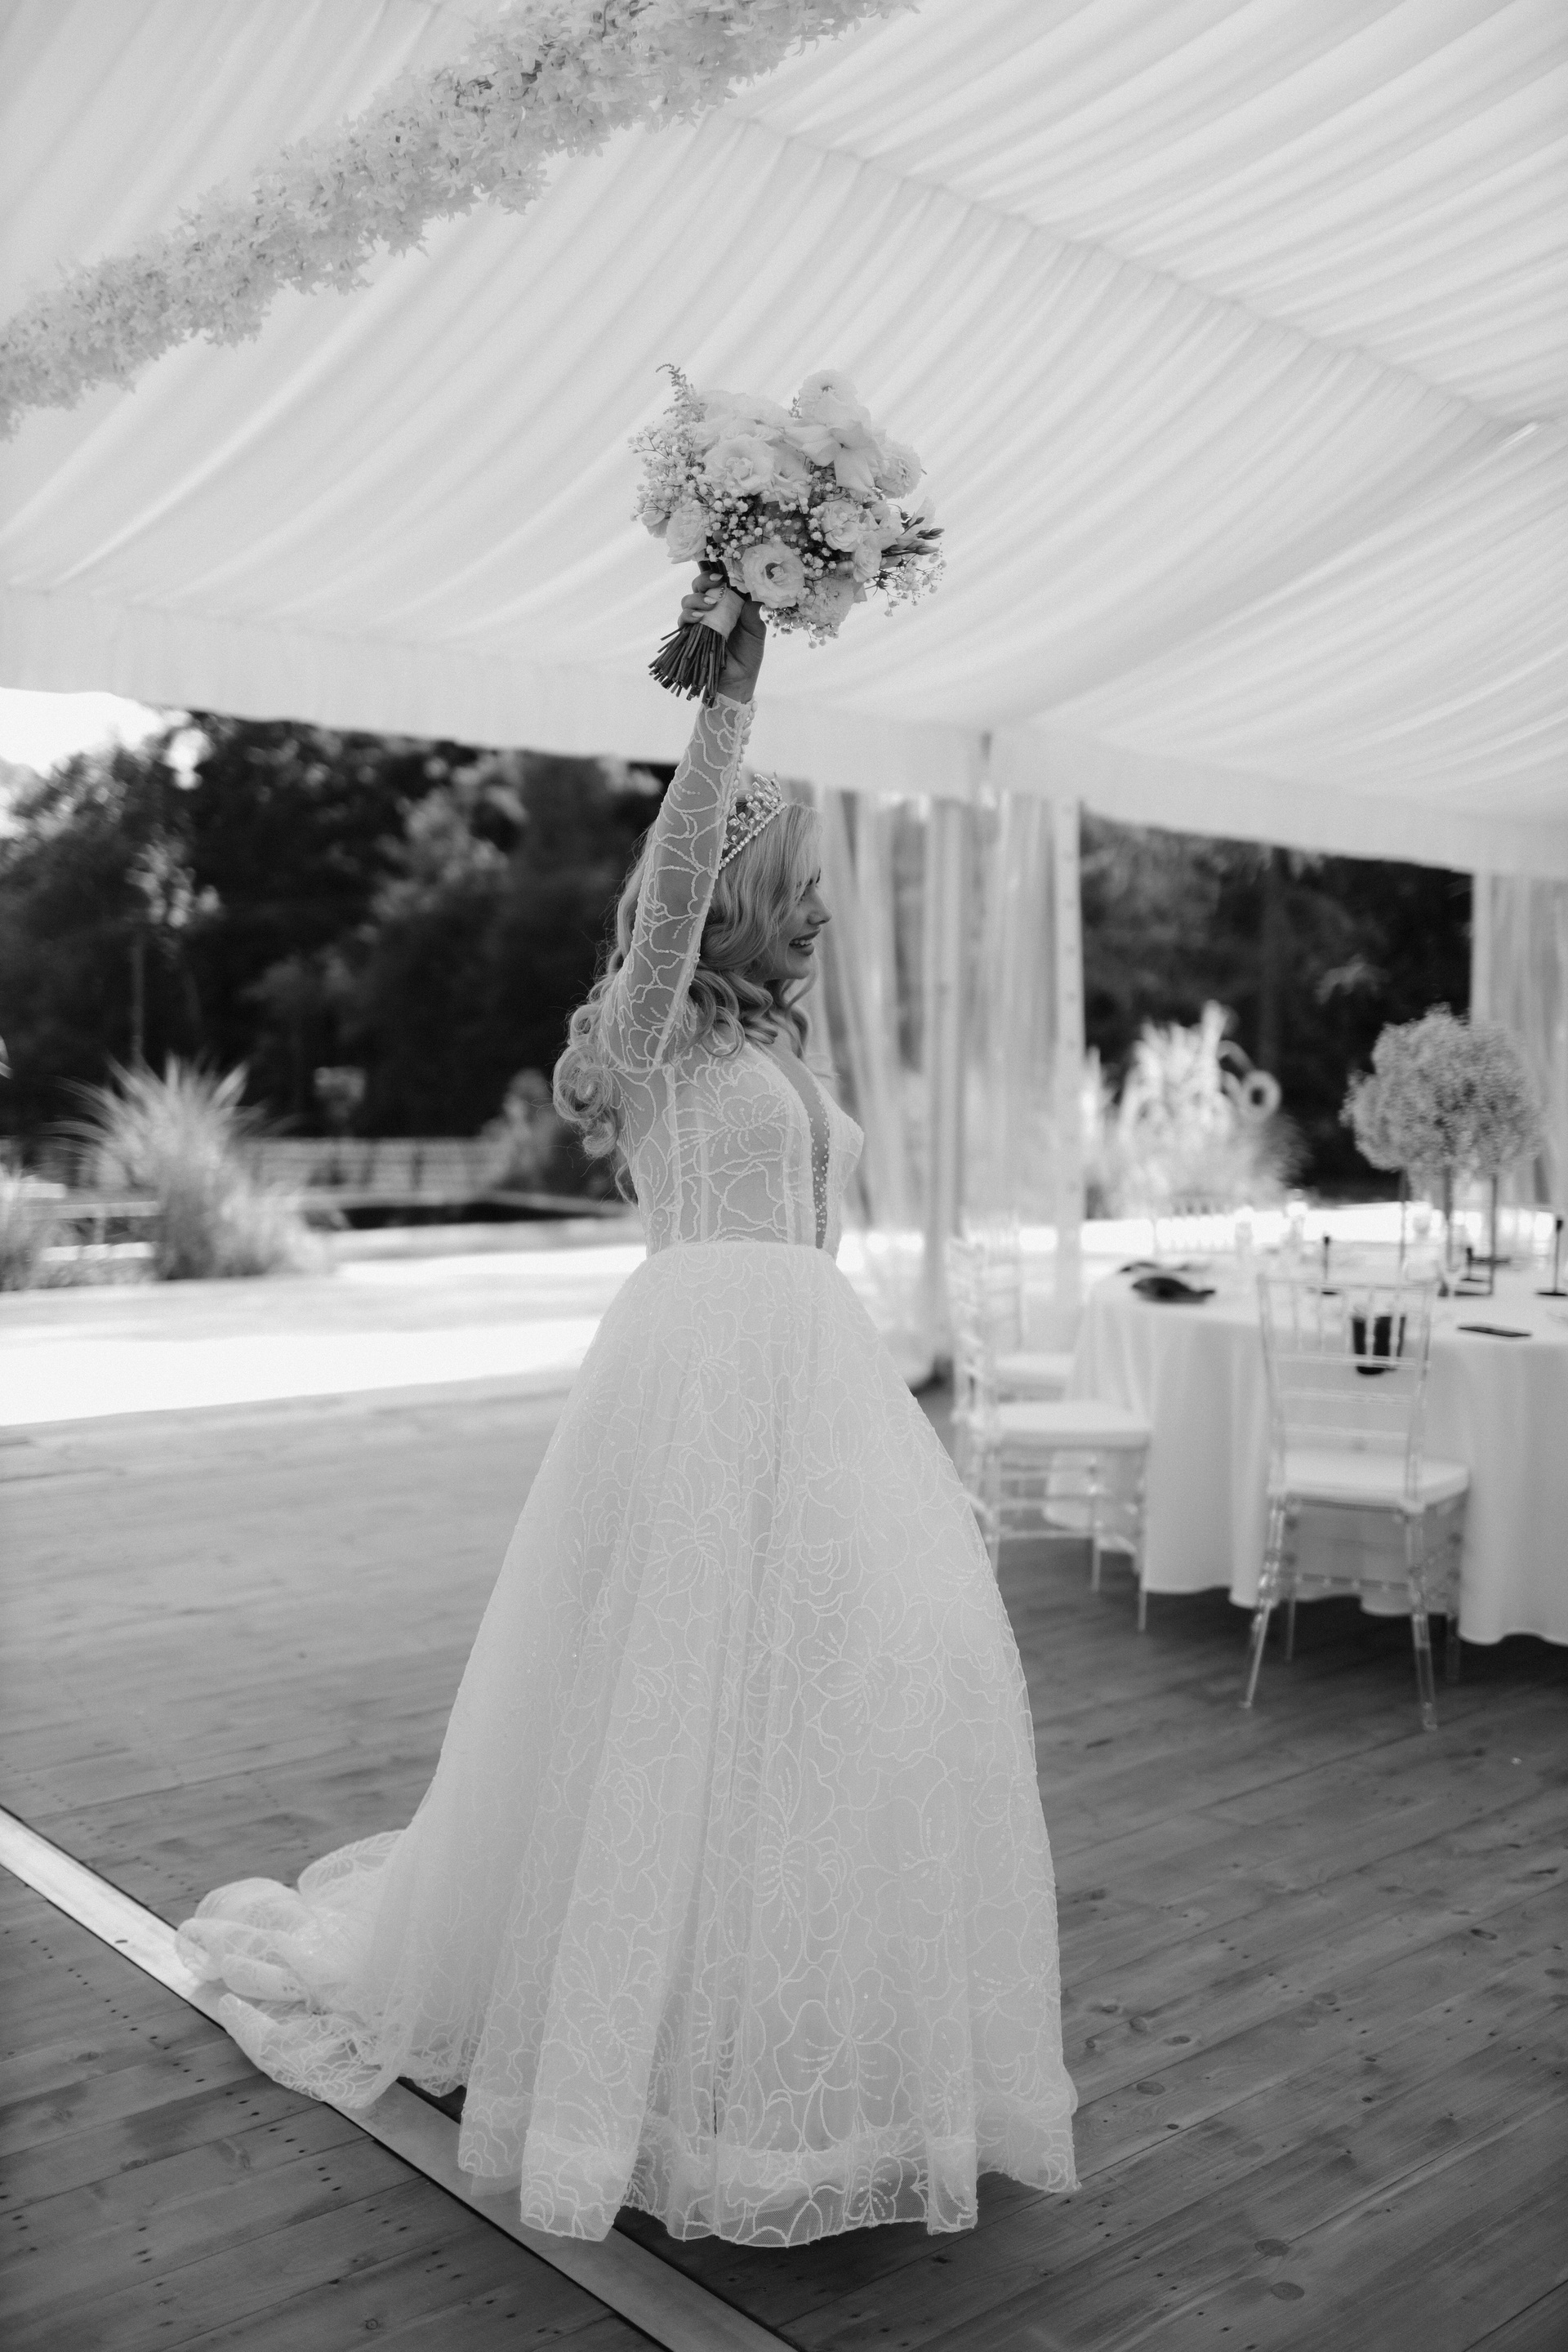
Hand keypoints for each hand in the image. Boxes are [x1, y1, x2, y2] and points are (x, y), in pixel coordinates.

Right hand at [681, 565, 764, 702]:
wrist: (738, 681)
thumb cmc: (749, 655)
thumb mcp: (756, 631)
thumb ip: (752, 611)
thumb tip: (753, 588)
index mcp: (728, 603)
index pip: (719, 581)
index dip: (716, 571)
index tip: (723, 569)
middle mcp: (711, 608)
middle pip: (699, 585)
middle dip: (704, 580)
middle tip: (717, 583)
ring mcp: (699, 620)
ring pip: (688, 599)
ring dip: (696, 598)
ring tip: (710, 605)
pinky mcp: (690, 634)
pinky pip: (683, 619)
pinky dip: (688, 615)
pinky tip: (699, 618)